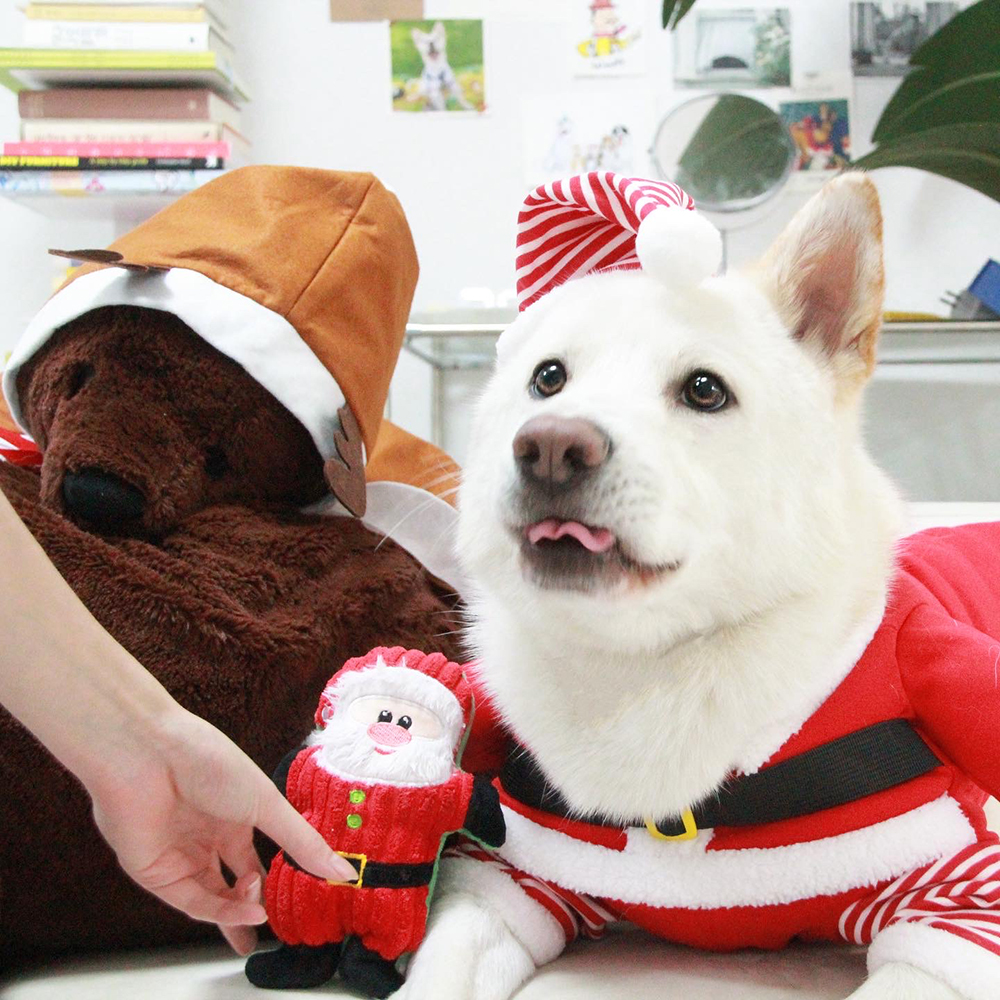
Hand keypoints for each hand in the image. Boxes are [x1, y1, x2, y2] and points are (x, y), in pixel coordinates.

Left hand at [88, 707, 357, 954]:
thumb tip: (345, 872)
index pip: (256, 861)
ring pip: (213, 900)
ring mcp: (180, 857)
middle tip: (277, 927)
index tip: (303, 901)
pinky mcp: (155, 873)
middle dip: (253, 910)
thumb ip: (303, 844)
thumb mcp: (266, 804)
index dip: (276, 883)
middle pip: (232, 887)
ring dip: (240, 910)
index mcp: (234, 817)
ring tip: (261, 912)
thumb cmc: (209, 762)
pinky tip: (246, 911)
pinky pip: (191, 902)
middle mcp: (206, 839)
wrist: (149, 754)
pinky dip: (220, 911)